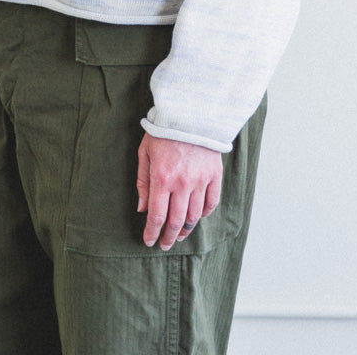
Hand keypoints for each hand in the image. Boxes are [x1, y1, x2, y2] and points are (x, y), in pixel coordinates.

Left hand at [136, 133, 221, 249]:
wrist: (190, 112)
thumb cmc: (163, 132)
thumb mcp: (145, 153)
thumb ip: (143, 182)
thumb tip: (143, 209)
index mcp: (162, 178)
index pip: (157, 216)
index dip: (152, 233)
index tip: (149, 241)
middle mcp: (182, 183)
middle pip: (176, 221)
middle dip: (169, 237)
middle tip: (165, 244)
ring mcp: (201, 180)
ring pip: (195, 216)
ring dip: (186, 229)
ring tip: (179, 234)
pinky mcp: (214, 175)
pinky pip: (211, 203)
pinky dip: (204, 214)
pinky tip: (197, 217)